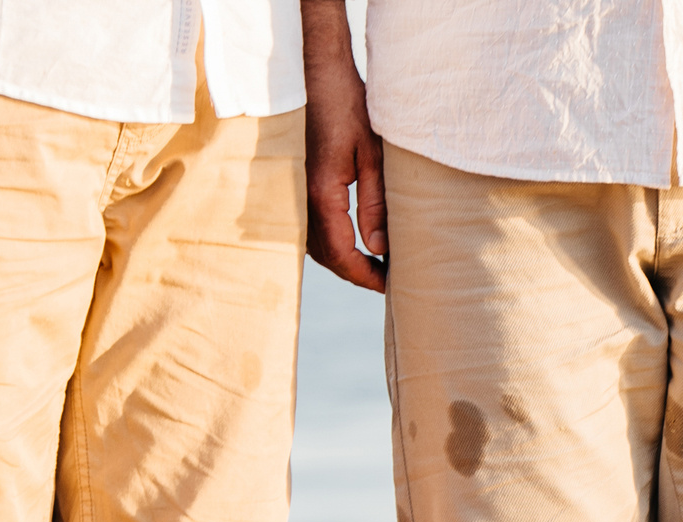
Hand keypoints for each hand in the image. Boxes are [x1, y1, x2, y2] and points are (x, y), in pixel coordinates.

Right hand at [300, 0, 384, 291]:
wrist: (316, 74)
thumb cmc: (349, 108)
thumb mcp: (373, 156)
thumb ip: (375, 205)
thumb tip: (378, 248)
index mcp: (321, 193)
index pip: (341, 253)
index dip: (365, 276)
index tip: (389, 286)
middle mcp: (299, 196)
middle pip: (326, 256)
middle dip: (356, 273)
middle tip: (388, 281)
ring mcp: (293, 190)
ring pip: (315, 244)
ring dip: (343, 260)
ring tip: (376, 266)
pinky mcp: (295, 183)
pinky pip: (309, 226)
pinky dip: (331, 242)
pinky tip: (354, 243)